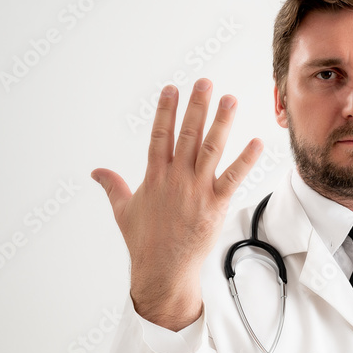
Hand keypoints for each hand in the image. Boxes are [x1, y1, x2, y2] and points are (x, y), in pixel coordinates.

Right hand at [92, 79, 262, 329]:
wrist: (162, 270)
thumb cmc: (144, 242)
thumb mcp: (123, 210)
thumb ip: (113, 186)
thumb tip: (96, 172)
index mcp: (154, 177)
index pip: (160, 135)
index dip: (166, 111)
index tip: (172, 89)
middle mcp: (176, 179)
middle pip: (187, 135)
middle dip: (196, 107)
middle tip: (205, 82)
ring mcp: (196, 190)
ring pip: (211, 149)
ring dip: (221, 123)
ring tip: (230, 100)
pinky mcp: (215, 205)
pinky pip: (233, 178)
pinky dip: (246, 160)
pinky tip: (257, 142)